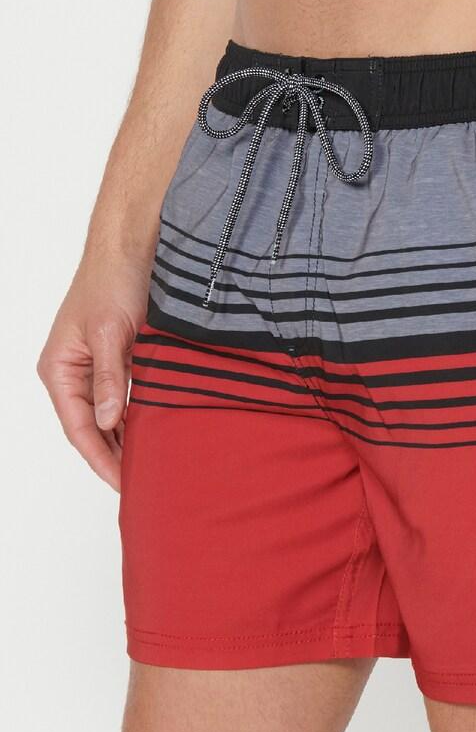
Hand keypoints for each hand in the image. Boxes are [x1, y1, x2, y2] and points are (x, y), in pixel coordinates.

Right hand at [37, 250, 149, 490]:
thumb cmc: (113, 280)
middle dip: (115, 456)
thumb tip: (106, 420)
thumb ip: (110, 377)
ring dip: (130, 439)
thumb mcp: (109, 331)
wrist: (133, 245)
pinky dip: (141, 417)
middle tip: (144, 486)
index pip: (78, 428)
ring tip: (154, 468)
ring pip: (112, 416)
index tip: (124, 484)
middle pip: (93, 428)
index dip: (101, 459)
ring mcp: (98, 367)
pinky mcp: (121, 359)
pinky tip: (159, 435)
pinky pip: (129, 398)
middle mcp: (75, 372)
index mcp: (60, 368)